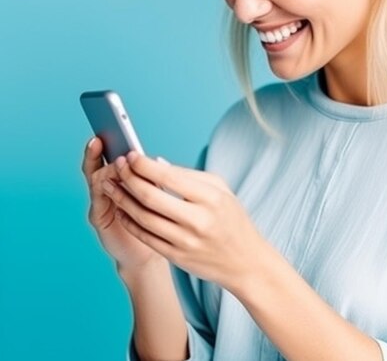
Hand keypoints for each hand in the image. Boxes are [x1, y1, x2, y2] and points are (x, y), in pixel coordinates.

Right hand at [81, 138, 164, 271]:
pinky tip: (108, 183)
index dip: (110, 141)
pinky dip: (103, 190)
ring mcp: (100, 201)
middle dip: (98, 151)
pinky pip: (98, 200)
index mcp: (121, 177)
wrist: (147, 251)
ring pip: (97, 180)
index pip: (112, 154)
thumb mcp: (159, 193)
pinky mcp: (99, 218)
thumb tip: (157, 160)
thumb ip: (154, 177)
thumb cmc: (155, 218)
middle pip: (97, 164)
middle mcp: (106, 187)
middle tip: (100, 140)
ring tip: (113, 162)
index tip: (109, 127)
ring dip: (103, 169)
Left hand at [104, 151, 266, 291]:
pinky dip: (129, 221)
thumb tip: (156, 163)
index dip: (145, 165)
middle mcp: (197, 220)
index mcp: (210, 198)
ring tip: (111, 185)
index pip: (169, 177)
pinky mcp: (175, 256)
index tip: (131, 155)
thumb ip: (189, 175)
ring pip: (143, 217)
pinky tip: (122, 208)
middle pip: (151, 197)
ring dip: (122, 199)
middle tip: (117, 166)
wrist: (245, 261)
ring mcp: (184, 241)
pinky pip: (145, 236)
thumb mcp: (221, 190)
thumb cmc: (232, 219)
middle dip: (129, 179)